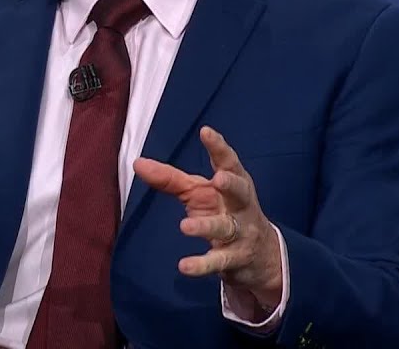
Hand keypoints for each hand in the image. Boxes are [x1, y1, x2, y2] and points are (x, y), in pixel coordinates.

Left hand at [133, 126, 282, 307]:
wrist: (260, 255)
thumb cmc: (224, 211)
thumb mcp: (199, 192)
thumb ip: (170, 178)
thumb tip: (137, 163)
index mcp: (234, 183)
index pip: (229, 162)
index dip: (219, 147)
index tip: (206, 131)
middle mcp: (241, 205)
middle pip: (239, 192)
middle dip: (231, 184)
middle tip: (218, 179)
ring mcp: (240, 233)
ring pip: (225, 228)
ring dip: (207, 227)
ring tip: (185, 227)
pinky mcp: (234, 259)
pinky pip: (218, 262)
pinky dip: (202, 265)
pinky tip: (184, 266)